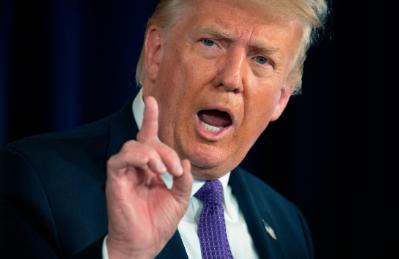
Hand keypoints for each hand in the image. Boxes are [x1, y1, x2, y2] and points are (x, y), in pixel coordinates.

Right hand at [105, 96, 192, 258]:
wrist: (145, 243)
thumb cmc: (159, 223)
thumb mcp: (179, 199)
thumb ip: (183, 180)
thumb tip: (183, 161)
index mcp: (150, 169)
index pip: (149, 139)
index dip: (150, 119)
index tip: (152, 100)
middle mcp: (137, 167)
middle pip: (147, 142)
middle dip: (165, 150)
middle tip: (175, 169)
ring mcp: (125, 172)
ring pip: (133, 146)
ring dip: (152, 153)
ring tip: (162, 170)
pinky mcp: (115, 179)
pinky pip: (119, 159)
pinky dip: (136, 157)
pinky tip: (150, 168)